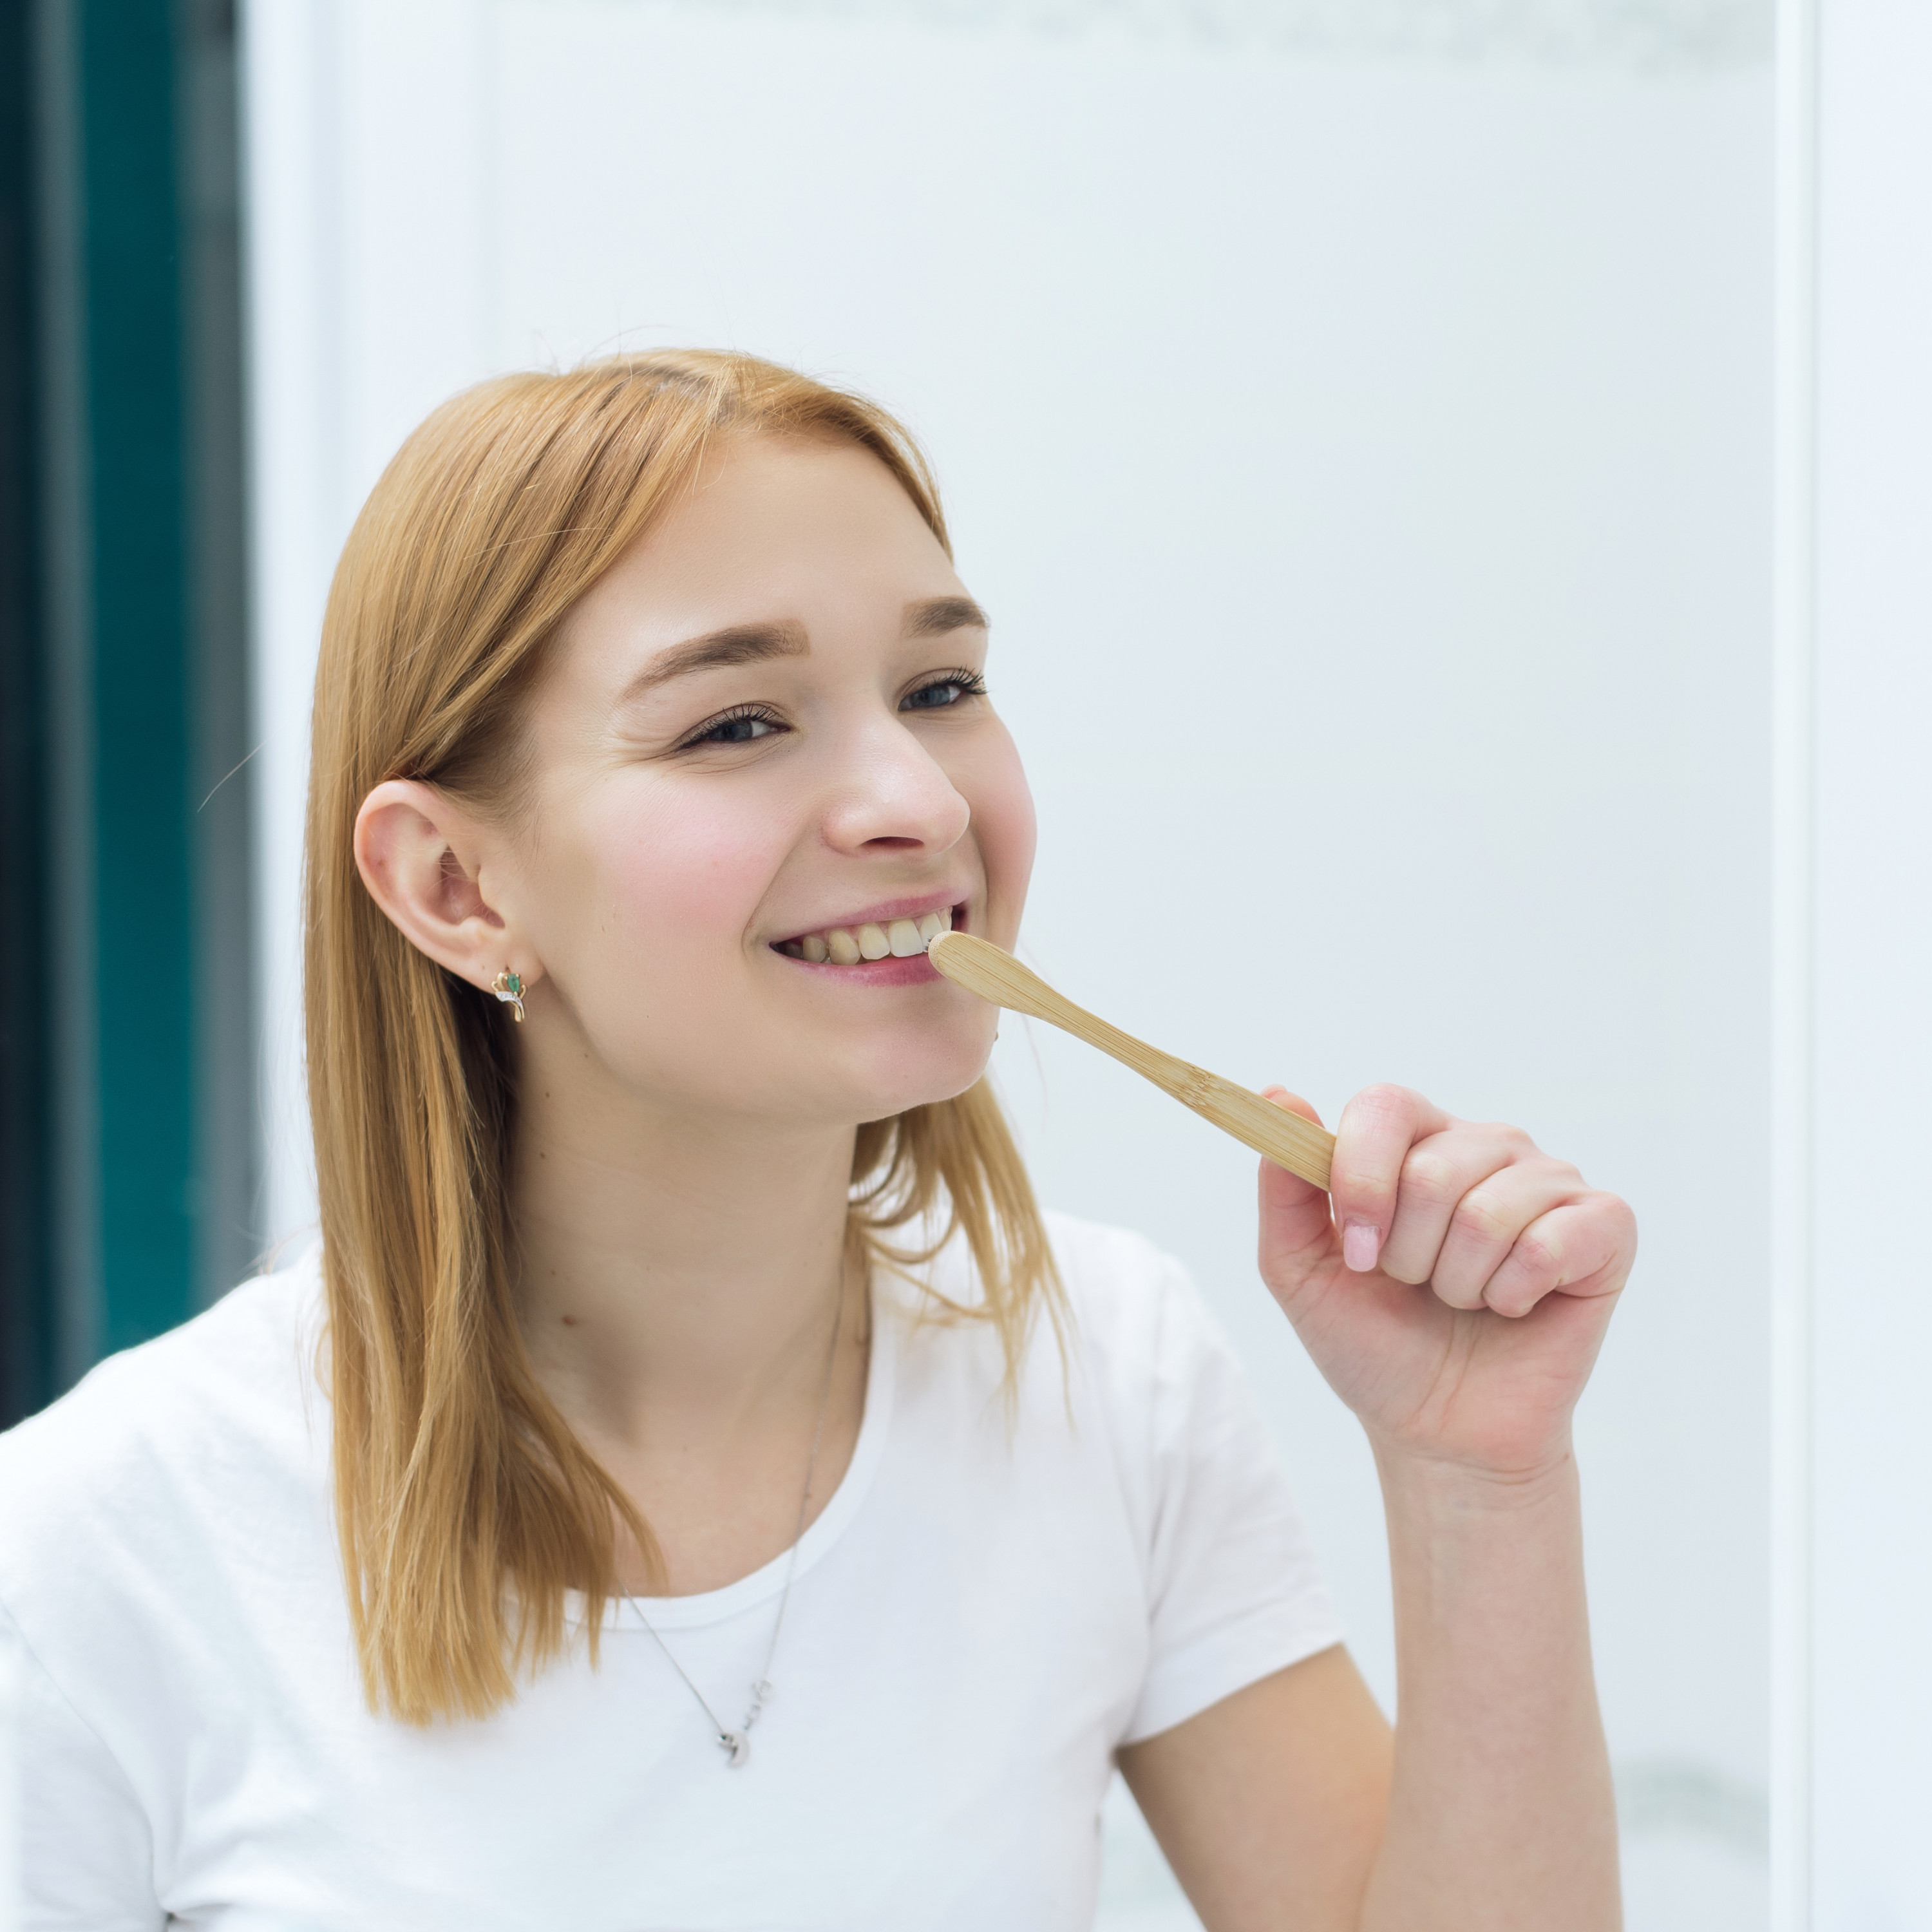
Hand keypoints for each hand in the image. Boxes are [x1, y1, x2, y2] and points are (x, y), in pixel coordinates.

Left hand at [1257, 1085, 1634, 1480]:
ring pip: (1489, 1211)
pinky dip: (1515, 1293)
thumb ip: (1283, 1184)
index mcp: (1414, 1140)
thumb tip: (1280, 1094)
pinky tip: (1515, 1307)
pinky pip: (1553, 1241)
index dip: (1362, 1179)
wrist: (1441, 1429)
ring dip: (1460, 1282)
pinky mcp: (1605, 1226)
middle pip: (1433, 1170)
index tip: (1358, 1253)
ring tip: (1464, 1299)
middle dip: (1408, 1254)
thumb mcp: (1299, 1269)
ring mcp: (1550, 1181)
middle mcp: (1486, 1144)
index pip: (1385, 1107)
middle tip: (1417, 1287)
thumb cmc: (1375, 1343)